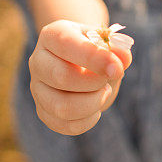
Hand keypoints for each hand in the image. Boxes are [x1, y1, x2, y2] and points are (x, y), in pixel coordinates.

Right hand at [28, 19, 132, 134]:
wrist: (81, 65)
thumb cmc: (95, 51)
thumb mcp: (106, 43)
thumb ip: (116, 48)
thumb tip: (123, 58)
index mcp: (52, 35)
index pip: (66, 44)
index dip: (93, 57)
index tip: (117, 68)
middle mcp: (38, 61)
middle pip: (61, 77)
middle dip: (94, 82)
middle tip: (108, 79)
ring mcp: (37, 88)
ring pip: (61, 107)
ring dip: (92, 103)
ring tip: (103, 93)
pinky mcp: (43, 112)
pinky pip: (65, 125)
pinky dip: (88, 120)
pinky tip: (96, 108)